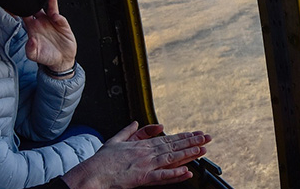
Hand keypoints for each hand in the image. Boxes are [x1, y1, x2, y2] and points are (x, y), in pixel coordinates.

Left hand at [22, 0, 76, 72]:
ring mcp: (52, 21)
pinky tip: (56, 16)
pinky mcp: (62, 24)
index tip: (21, 2)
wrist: (61, 60)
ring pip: (50, 7)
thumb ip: (30, 49)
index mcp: (31, 28)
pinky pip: (60, 17)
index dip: (22, 8)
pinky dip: (58, 16)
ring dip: (50, 0)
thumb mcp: (34, 55)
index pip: (25, 14)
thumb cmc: (46, 56)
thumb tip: (30, 40)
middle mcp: (41, 22)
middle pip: (37, 7)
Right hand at [60, 122, 211, 188]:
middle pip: (173, 146)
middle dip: (192, 142)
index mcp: (141, 145)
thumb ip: (129, 131)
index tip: (196, 133)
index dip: (183, 136)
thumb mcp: (115, 139)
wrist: (92, 173)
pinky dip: (175, 174)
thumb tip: (136, 122)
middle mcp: (146, 153)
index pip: (167, 139)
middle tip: (207, 137)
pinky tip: (187, 171)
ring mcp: (146, 165)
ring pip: (172, 158)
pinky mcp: (143, 177)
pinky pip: (162, 176)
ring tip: (203, 150)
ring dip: (189, 154)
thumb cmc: (102, 161)